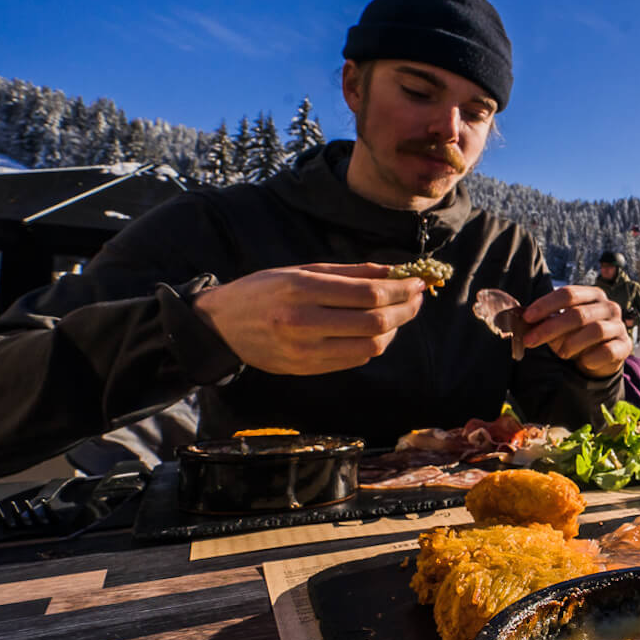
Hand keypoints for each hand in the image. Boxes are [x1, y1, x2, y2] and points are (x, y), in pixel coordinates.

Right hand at [192, 263, 425, 374]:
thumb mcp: (302, 270)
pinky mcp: (305, 370)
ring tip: (398, 313)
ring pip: (369, 347)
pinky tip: (375, 331)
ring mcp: (304, 351)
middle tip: (417, 298)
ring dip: (393, 331)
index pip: (368, 294)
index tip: (418, 282)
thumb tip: (394, 272)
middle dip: (405, 310)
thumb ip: (350, 272)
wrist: (221, 324)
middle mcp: (304, 323)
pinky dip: (372, 345)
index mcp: (303, 290)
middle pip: (375, 323)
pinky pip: (353, 360)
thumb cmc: (264, 290)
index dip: (401, 290)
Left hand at [521, 285, 630, 377]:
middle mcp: (609, 306)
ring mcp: (619, 326)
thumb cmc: (578, 335)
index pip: (568, 294)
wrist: (602, 356)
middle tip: (530, 341)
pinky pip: (608, 351)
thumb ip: (546, 321)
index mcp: (592, 295)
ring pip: (595, 330)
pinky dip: (591, 357)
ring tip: (559, 353)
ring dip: (571, 343)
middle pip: (578, 313)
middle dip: (550, 328)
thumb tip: (523, 321)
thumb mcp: (561, 325)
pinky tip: (582, 361)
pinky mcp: (625, 346)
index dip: (546, 305)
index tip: (527, 318)